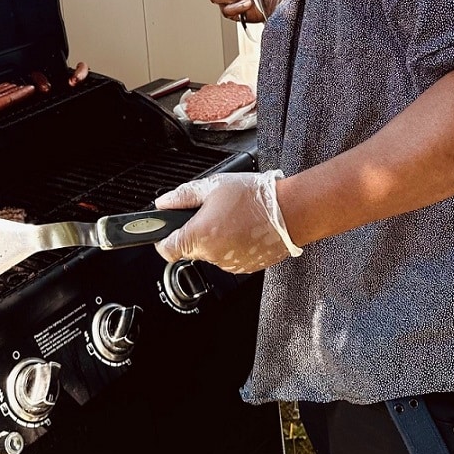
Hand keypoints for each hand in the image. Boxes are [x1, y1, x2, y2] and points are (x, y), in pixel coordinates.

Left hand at [154, 170, 302, 273]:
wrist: (290, 211)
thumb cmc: (255, 196)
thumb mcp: (214, 185)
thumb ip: (183, 196)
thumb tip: (162, 203)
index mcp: (199, 234)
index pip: (165, 249)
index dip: (164, 238)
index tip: (169, 228)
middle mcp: (212, 254)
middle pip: (189, 249)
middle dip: (195, 232)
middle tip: (212, 212)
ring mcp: (228, 264)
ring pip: (210, 254)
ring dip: (215, 239)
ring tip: (233, 218)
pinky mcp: (244, 268)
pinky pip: (228, 258)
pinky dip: (231, 246)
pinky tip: (244, 229)